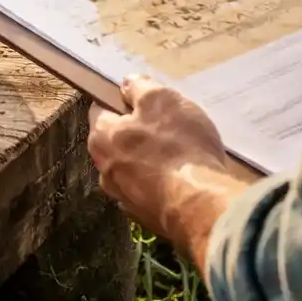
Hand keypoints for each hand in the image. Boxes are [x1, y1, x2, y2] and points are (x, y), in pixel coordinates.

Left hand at [88, 76, 246, 267]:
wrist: (200, 207)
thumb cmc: (178, 147)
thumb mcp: (163, 100)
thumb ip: (140, 88)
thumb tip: (127, 84)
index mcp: (101, 139)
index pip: (100, 110)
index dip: (122, 101)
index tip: (145, 100)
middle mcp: (104, 171)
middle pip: (118, 142)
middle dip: (138, 132)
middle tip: (169, 126)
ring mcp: (124, 198)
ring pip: (134, 168)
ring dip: (151, 160)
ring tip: (182, 154)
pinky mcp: (146, 218)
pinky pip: (151, 191)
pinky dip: (162, 183)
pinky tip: (184, 179)